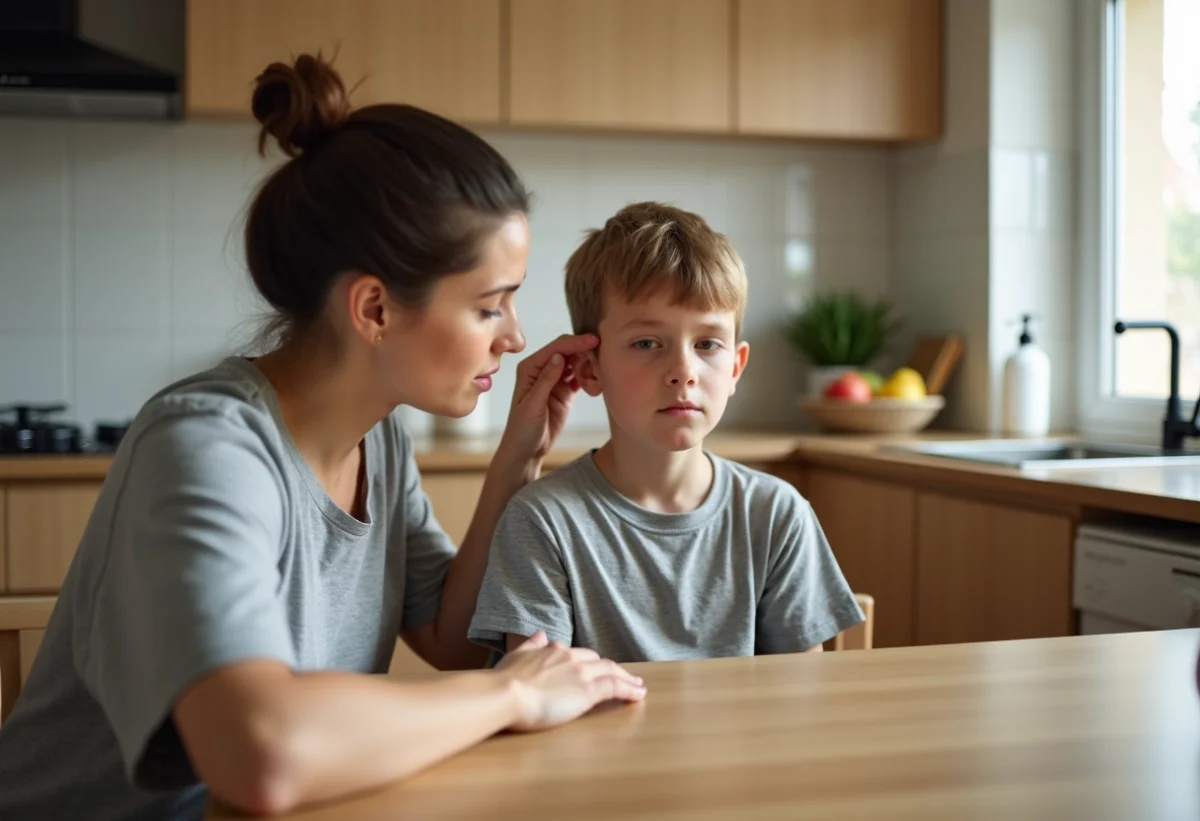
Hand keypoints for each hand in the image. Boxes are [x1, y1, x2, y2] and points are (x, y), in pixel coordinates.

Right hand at [494, 631, 645, 731]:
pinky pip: (615, 687)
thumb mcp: (516, 655)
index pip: (577, 655)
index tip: (596, 667)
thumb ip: (530, 645)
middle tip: (623, 676)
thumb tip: (539, 634)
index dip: (590, 662)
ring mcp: (581, 673)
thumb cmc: (504, 679)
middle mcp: (570, 657)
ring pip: (612, 671)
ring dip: (627, 678)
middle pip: (598, 661)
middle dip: (611, 668)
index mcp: (553, 650)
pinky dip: (629, 689)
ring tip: (638, 686)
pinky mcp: (589, 690)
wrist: (505, 693)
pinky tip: (638, 694)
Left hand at [497, 333, 598, 475]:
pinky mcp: (566, 390)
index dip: (575, 343)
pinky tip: (594, 386)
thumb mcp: (533, 405)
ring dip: (588, 366)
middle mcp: (542, 370)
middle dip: (584, 353)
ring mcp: (555, 379)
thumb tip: (559, 356)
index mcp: (530, 368)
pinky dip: (590, 378)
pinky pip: (581, 377)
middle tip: (598, 364)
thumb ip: (546, 380)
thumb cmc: (522, 429)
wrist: (527, 450)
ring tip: (594, 380)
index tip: (595, 341)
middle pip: (568, 351)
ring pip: (576, 362)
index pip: (556, 348)